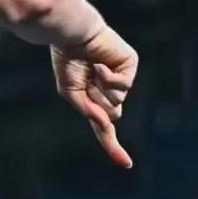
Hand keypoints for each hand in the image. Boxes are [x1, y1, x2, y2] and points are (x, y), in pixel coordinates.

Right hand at [50, 26, 136, 168]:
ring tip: (92, 70)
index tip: (126, 164)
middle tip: (86, 83)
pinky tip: (100, 64)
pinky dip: (108, 78)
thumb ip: (87, 109)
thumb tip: (108, 121)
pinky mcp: (130, 66)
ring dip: (100, 90)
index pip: (105, 128)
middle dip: (96, 103)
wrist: (73, 35)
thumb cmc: (67, 60)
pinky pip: (123, 87)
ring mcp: (122, 79)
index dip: (113, 146)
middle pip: (112, 115)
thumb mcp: (69, 92)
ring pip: (118, 103)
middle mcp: (110, 91)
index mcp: (95, 99)